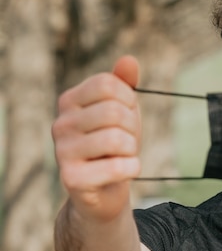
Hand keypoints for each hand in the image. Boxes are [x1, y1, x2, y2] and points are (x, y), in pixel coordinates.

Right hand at [52, 56, 141, 221]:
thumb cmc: (114, 144)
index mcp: (69, 102)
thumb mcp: (123, 109)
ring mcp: (62, 152)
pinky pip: (117, 166)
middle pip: (115, 111)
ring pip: (116, 139)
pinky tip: (127, 170)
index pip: (107, 83)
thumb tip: (129, 60)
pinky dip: (133, 167)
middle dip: (133, 126)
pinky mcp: (72, 179)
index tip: (127, 113)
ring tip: (124, 155)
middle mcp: (60, 124)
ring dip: (132, 148)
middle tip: (127, 139)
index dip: (128, 98)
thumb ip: (125, 83)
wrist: (105, 190)